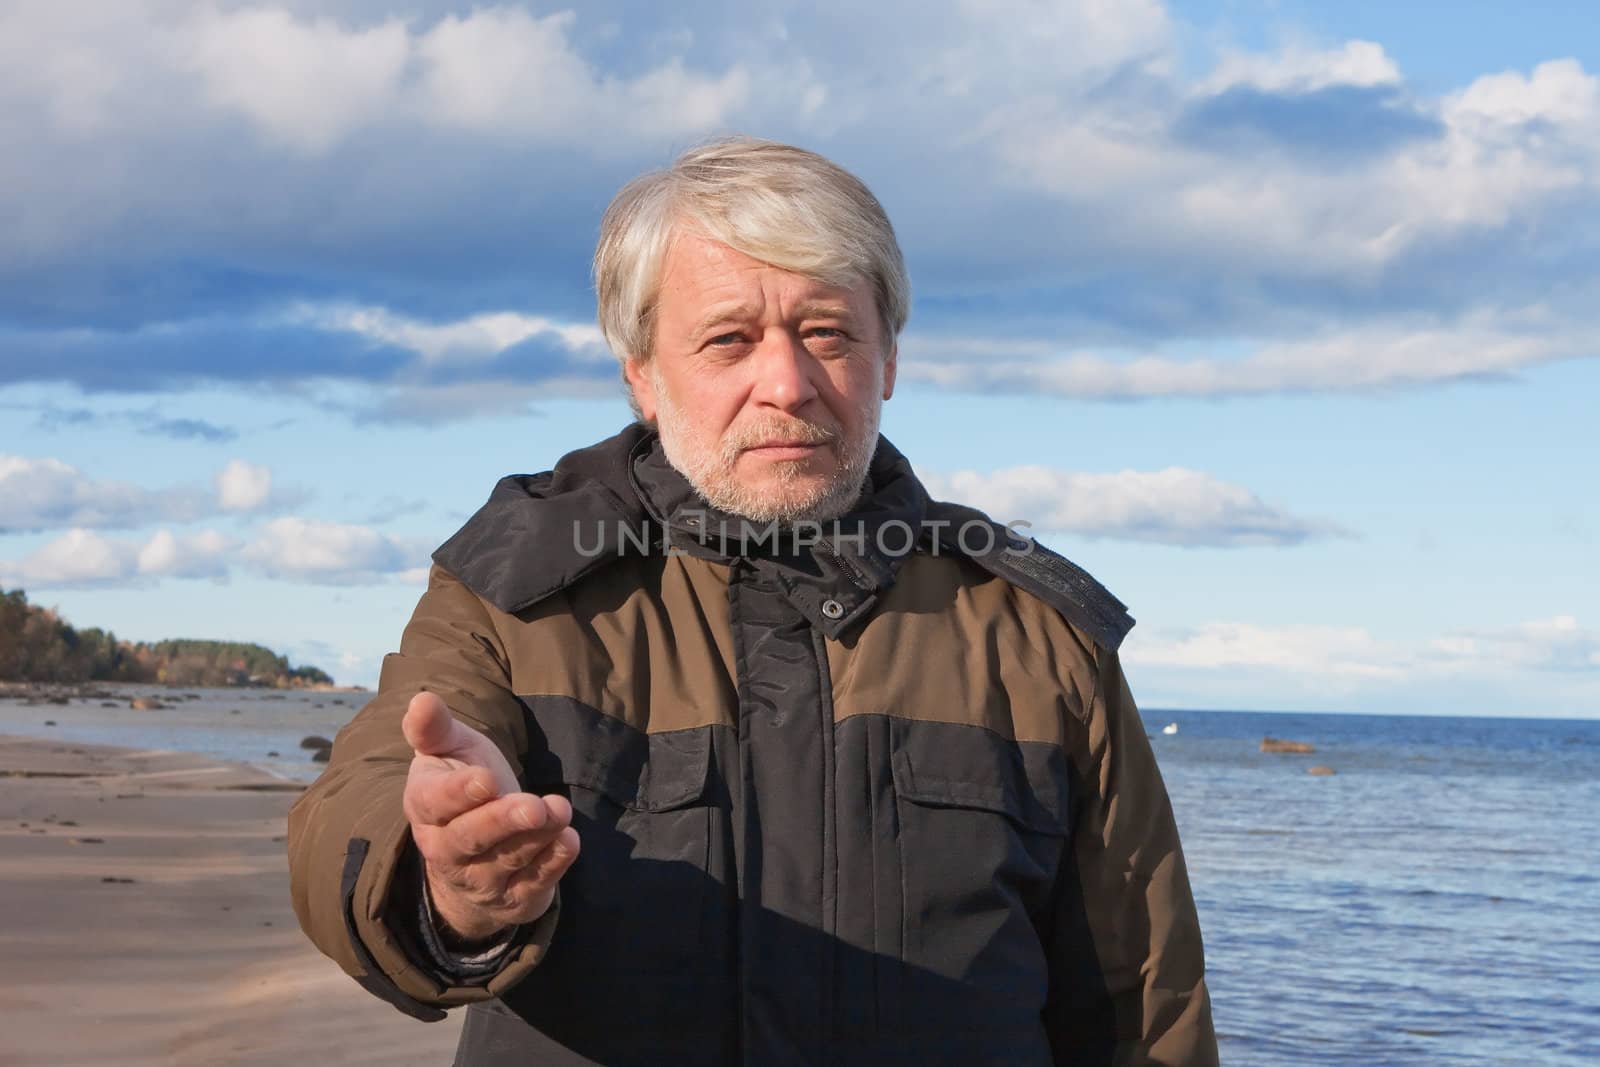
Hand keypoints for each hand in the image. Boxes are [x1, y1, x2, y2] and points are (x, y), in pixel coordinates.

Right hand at [401, 691, 579, 942]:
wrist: (473, 858)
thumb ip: (436, 729)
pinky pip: (533, 883)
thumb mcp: (450, 753)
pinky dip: (552, 863)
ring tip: (560, 810)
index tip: (485, 779)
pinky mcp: (514, 897)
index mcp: (427, 808)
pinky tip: (568, 840)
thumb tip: (420, 698)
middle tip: (534, 806)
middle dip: (503, 822)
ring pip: (507, 860)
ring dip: (537, 837)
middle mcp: (447, 850)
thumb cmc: (463, 789)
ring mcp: (481, 879)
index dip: (459, 794)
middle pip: (471, 839)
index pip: (436, 804)